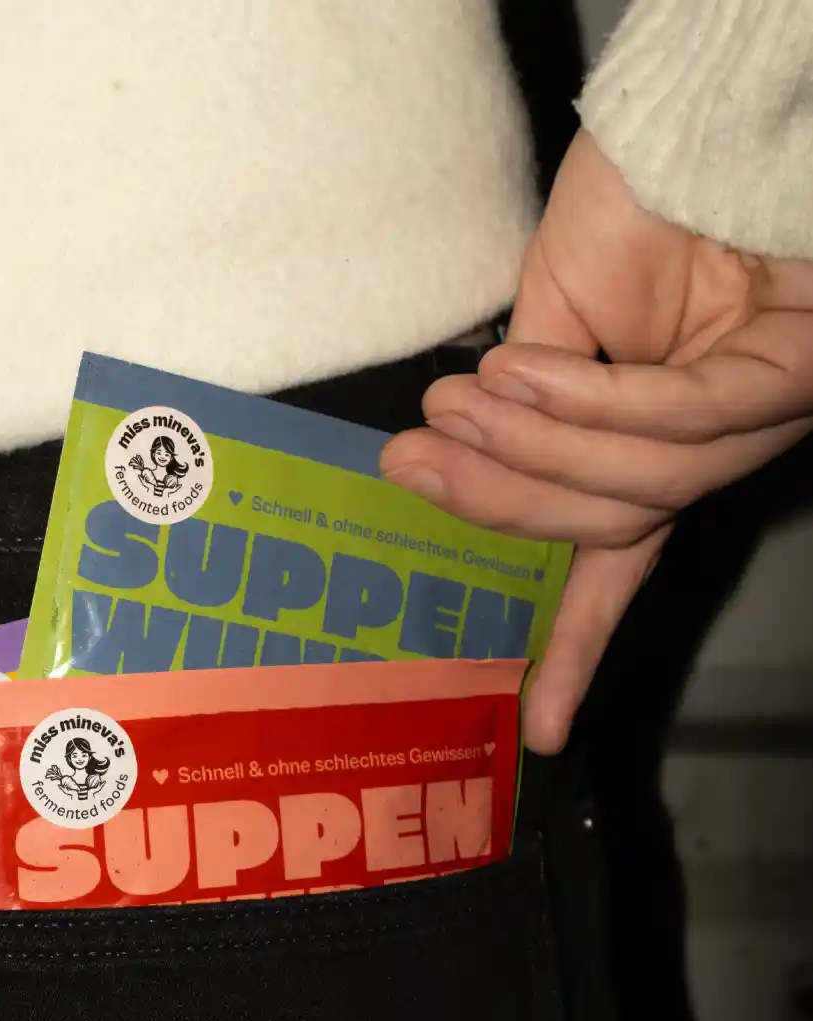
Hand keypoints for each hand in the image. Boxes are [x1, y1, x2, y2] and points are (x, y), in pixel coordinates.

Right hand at [380, 130, 812, 753]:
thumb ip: (521, 419)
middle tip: (410, 464)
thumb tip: (446, 472)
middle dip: (501, 508)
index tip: (538, 732)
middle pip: (613, 530)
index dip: (574, 650)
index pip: (614, 568)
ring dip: (531, 453)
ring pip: (642, 489)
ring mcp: (760, 416)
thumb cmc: (624, 212)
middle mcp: (713, 451)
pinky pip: (676, 419)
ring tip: (452, 407)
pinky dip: (586, 405)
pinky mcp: (791, 366)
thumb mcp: (542, 334)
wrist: (685, 123)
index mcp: (653, 451)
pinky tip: (516, 372)